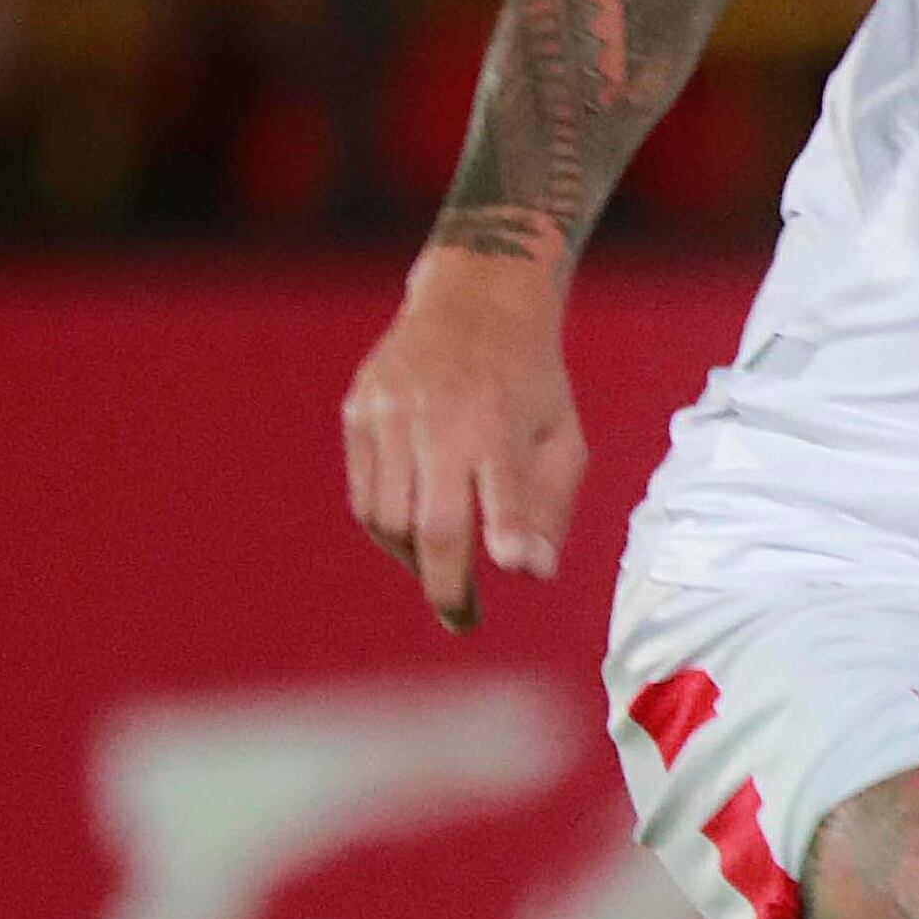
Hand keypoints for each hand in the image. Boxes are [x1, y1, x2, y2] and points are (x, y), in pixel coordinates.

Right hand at [339, 245, 585, 632]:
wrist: (472, 301)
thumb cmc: (529, 381)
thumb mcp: (561, 433)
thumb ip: (550, 504)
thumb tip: (531, 574)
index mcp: (498, 424)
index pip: (500, 496)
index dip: (502, 539)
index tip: (503, 583)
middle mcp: (437, 420)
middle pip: (430, 524)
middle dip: (445, 582)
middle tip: (463, 618)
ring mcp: (388, 415)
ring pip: (386, 519)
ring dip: (413, 557)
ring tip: (443, 566)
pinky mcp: (357, 412)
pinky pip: (362, 494)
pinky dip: (387, 526)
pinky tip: (413, 532)